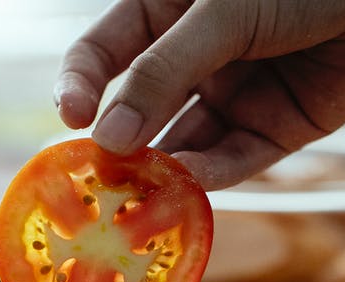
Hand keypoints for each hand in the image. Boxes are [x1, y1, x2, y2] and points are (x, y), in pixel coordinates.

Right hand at [54, 0, 344, 188]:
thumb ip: (164, 71)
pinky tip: (185, 191)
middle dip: (117, 143)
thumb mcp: (224, 13)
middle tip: (96, 180)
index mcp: (169, 10)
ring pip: (181, 142)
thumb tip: (107, 133)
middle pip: (139, 107)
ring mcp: (234, 95)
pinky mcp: (274, 131)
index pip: (104, 52)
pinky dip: (206, 178)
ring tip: (136, 200)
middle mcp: (195, 57)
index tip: (70, 119)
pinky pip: (231, 160)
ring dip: (158, 171)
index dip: (82, 85)